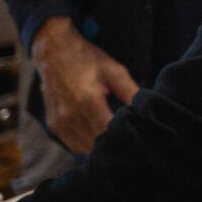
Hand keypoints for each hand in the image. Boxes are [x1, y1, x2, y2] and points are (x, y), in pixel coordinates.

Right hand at [32, 19, 138, 153]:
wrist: (54, 53)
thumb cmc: (88, 60)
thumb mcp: (114, 71)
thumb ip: (130, 92)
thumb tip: (147, 110)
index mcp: (88, 100)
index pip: (109, 132)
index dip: (125, 137)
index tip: (138, 135)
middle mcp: (70, 114)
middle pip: (97, 144)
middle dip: (114, 143)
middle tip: (129, 138)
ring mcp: (59, 122)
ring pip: (85, 148)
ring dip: (100, 147)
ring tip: (115, 137)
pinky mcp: (53, 126)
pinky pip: (73, 145)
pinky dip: (86, 145)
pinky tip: (99, 136)